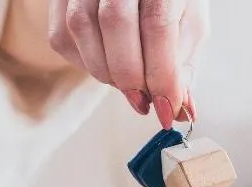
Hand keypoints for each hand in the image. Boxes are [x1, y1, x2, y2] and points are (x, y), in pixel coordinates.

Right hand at [48, 0, 208, 127]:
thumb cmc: (168, 4)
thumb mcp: (190, 27)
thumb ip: (183, 67)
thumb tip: (179, 111)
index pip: (157, 25)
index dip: (161, 75)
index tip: (167, 109)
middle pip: (115, 23)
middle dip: (130, 76)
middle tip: (143, 102)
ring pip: (82, 28)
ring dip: (106, 72)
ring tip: (127, 84)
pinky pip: (61, 37)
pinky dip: (84, 63)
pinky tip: (106, 66)